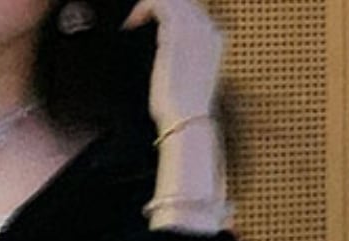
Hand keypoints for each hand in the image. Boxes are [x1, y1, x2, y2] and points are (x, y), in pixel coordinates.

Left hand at [121, 0, 224, 129]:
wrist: (187, 120)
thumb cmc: (185, 111)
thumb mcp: (189, 81)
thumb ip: (184, 61)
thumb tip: (169, 55)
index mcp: (216, 40)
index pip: (195, 14)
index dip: (172, 15)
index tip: (154, 27)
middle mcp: (208, 29)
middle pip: (184, 3)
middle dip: (161, 7)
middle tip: (140, 18)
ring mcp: (194, 28)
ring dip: (150, 6)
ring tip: (135, 19)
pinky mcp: (177, 31)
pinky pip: (159, 3)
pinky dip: (143, 8)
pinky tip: (132, 22)